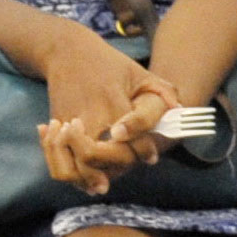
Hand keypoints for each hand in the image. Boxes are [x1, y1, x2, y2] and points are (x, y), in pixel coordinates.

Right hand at [32, 38, 178, 197]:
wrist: (67, 52)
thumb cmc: (109, 64)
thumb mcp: (140, 72)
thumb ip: (163, 91)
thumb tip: (180, 109)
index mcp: (114, 102)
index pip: (130, 139)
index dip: (144, 152)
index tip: (151, 157)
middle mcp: (89, 114)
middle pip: (97, 155)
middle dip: (113, 168)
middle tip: (126, 168)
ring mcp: (69, 121)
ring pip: (73, 163)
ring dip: (86, 178)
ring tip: (100, 183)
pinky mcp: (56, 125)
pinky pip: (58, 158)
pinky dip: (67, 171)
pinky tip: (82, 175)